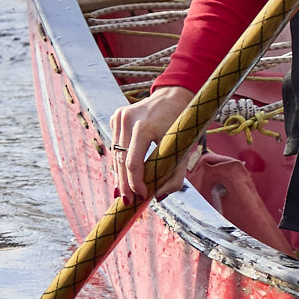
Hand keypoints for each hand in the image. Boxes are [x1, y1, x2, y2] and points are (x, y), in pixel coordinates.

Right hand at [108, 86, 196, 205]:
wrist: (174, 96)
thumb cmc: (181, 126)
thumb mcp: (183, 151)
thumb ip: (175, 176)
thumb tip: (158, 197)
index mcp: (143, 126)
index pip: (133, 162)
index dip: (135, 183)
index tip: (142, 197)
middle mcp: (127, 120)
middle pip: (121, 161)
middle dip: (124, 184)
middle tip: (128, 202)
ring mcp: (119, 117)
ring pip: (115, 154)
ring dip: (120, 174)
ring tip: (125, 193)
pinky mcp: (116, 117)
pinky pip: (116, 144)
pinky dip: (120, 160)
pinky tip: (124, 174)